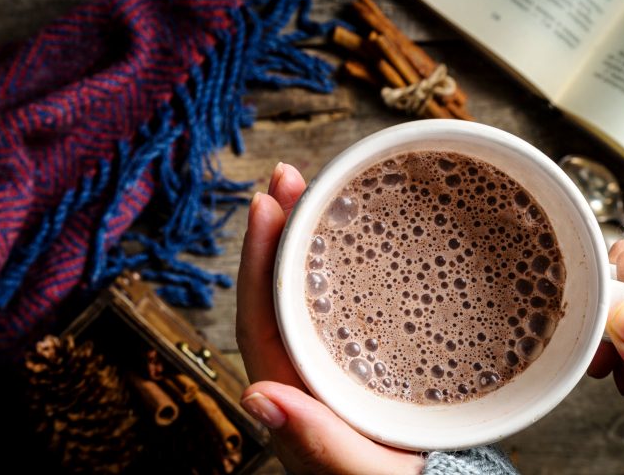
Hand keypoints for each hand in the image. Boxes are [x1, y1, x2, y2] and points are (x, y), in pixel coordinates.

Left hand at [236, 163, 423, 474]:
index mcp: (298, 395)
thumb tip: (256, 396)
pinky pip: (344, 301)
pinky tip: (360, 237)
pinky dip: (347, 263)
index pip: (260, 320)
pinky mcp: (367, 354)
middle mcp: (307, 373)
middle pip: (279, 293)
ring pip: (309, 292)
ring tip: (316, 189)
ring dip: (309, 240)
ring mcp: (335, 360)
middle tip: (289, 178)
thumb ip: (320, 443)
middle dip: (281, 233)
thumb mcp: (367, 472)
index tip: (268, 204)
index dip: (258, 261)